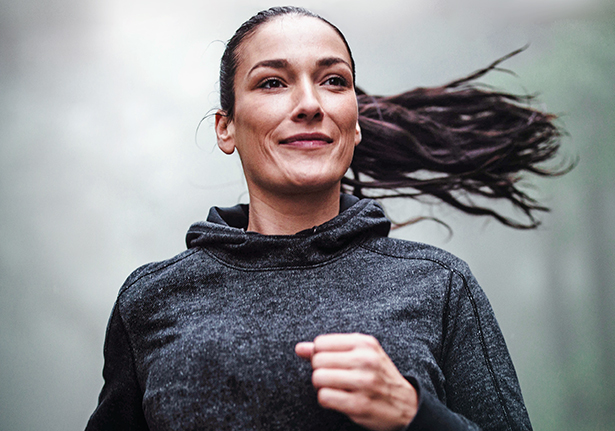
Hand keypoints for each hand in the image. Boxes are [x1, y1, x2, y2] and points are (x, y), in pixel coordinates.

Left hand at [295, 333, 417, 430]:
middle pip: (317, 361)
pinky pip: (324, 397)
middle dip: (319, 371)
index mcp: (365, 343)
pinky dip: (326, 399)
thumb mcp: (360, 354)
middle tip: (332, 377)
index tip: (330, 362)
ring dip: (321, 386)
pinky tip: (338, 399)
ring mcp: (363, 382)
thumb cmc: (378, 375)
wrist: (406, 404)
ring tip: (334, 387)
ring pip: (318, 378)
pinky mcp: (359, 404)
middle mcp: (365, 360)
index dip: (319, 354)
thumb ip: (329, 348)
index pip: (321, 343)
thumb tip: (299, 348)